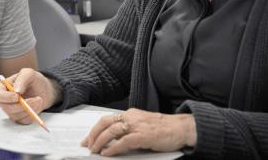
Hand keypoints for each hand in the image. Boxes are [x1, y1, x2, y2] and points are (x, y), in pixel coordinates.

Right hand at [0, 68, 61, 124]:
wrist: (44, 90)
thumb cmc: (34, 80)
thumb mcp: (29, 73)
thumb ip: (22, 79)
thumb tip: (16, 90)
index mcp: (3, 88)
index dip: (5, 97)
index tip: (17, 96)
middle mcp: (5, 100)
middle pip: (6, 108)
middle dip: (22, 106)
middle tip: (35, 99)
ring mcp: (12, 110)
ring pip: (16, 116)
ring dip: (29, 109)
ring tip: (38, 99)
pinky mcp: (20, 117)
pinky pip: (24, 120)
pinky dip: (32, 114)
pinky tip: (36, 105)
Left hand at [80, 108, 196, 155]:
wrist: (181, 128)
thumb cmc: (164, 129)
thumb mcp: (142, 126)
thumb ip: (128, 132)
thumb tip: (111, 142)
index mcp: (130, 114)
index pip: (106, 120)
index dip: (94, 130)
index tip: (87, 139)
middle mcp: (132, 117)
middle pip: (105, 123)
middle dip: (93, 135)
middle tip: (87, 146)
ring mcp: (137, 126)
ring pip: (111, 131)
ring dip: (100, 141)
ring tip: (95, 150)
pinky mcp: (144, 135)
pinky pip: (123, 141)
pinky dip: (113, 147)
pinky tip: (107, 153)